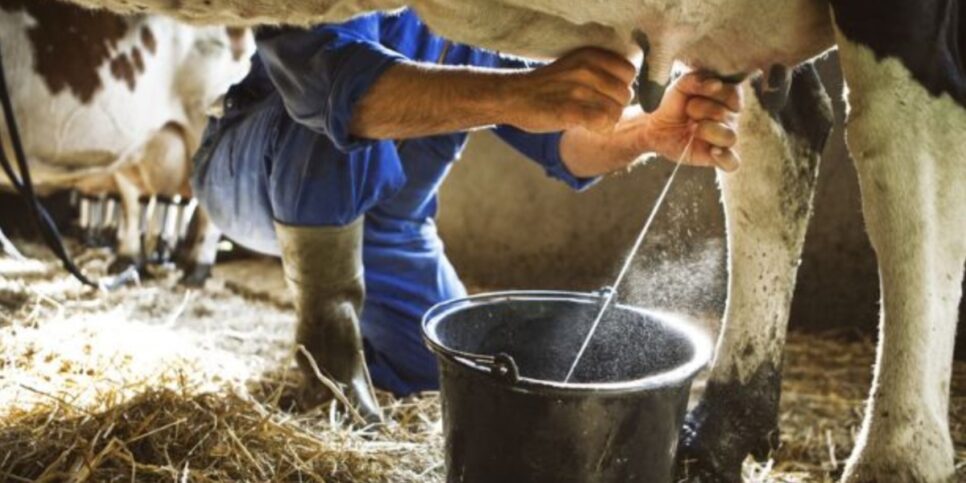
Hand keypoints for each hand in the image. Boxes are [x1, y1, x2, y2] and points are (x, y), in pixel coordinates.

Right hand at [504, 48, 635, 132]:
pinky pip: (603, 123)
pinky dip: (599, 129)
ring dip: (607, 121)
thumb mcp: (575, 66)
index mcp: (590, 55)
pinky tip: (587, 126)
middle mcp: (586, 69)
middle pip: (625, 95)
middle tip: (595, 111)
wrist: (513, 96)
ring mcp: (578, 89)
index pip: (629, 73)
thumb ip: (601, 72)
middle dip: (615, 107)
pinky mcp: (570, 110)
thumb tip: (630, 90)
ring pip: (616, 111)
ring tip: (590, 119)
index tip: (605, 95)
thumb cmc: (547, 86)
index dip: (621, 87)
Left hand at [642, 72, 742, 170]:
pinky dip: (725, 158)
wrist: (656, 127)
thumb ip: (695, 80)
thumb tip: (716, 84)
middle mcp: (731, 118)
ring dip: (707, 131)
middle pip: (726, 115)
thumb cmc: (673, 105)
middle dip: (700, 111)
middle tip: (688, 112)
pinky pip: (732, 162)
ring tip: (693, 129)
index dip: (711, 94)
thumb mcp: (679, 86)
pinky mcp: (717, 158)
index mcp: (727, 98)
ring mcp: (725, 138)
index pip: (733, 94)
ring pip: (730, 137)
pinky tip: (712, 151)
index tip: (693, 95)